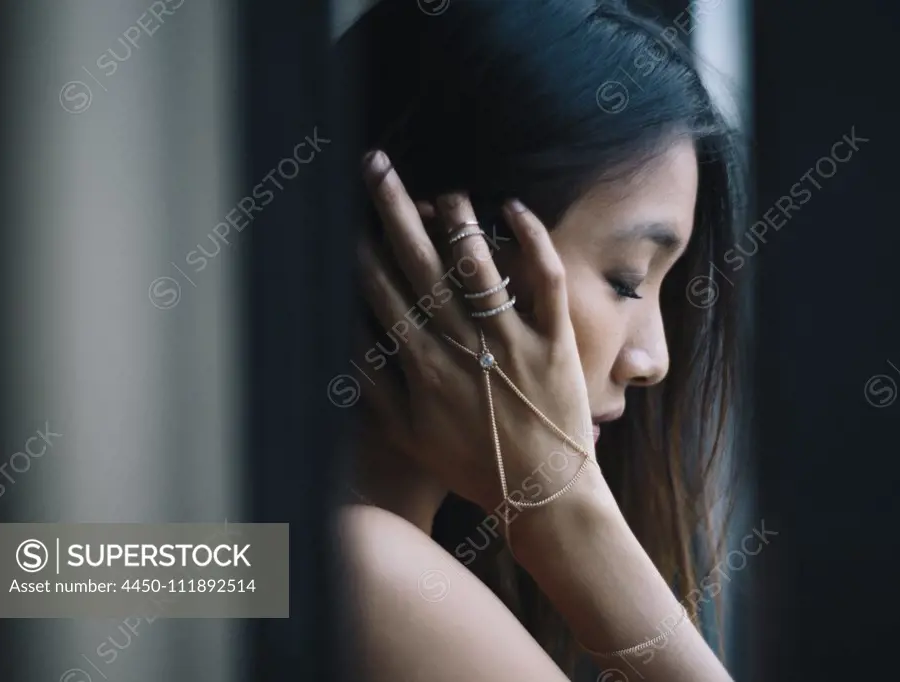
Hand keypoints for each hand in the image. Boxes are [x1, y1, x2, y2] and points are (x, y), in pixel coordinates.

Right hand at [356, 150, 594, 513]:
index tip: (346, 213)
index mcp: (421, 364)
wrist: (542, 494)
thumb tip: (344, 338)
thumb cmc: (472, 465)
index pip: (380, 290)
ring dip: (458, 219)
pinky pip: (544, 281)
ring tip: (444, 189)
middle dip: (393, 208)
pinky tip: (515, 208)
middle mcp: (461, 345)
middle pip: (419, 263)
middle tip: (376, 165)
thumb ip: (373, 385)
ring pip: (477, 264)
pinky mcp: (555, 341)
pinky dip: (531, 240)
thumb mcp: (407, 434)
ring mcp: (510, 340)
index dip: (360, 247)